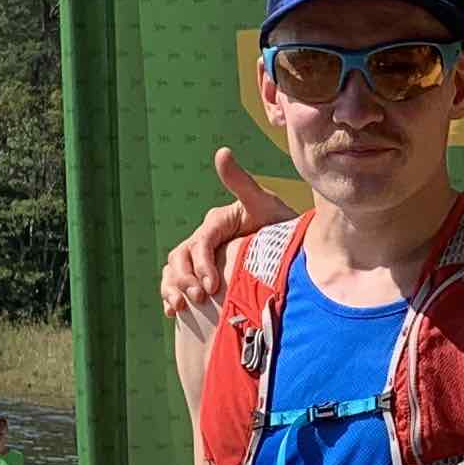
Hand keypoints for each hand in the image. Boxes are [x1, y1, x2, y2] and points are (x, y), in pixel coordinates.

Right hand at [158, 149, 289, 320]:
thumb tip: (221, 151)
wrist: (293, 252)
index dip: (202, 264)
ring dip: (172, 288)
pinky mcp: (202, 274)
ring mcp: (201, 258)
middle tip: (199, 298)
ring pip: (173, 270)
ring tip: (180, 307)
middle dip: (184, 278)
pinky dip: (170, 296)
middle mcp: (204, 238)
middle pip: (180, 257)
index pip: (201, 243)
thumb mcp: (264, 203)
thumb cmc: (280, 225)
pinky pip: (177, 284)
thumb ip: (241, 182)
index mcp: (217, 222)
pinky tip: (172, 312)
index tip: (212, 287)